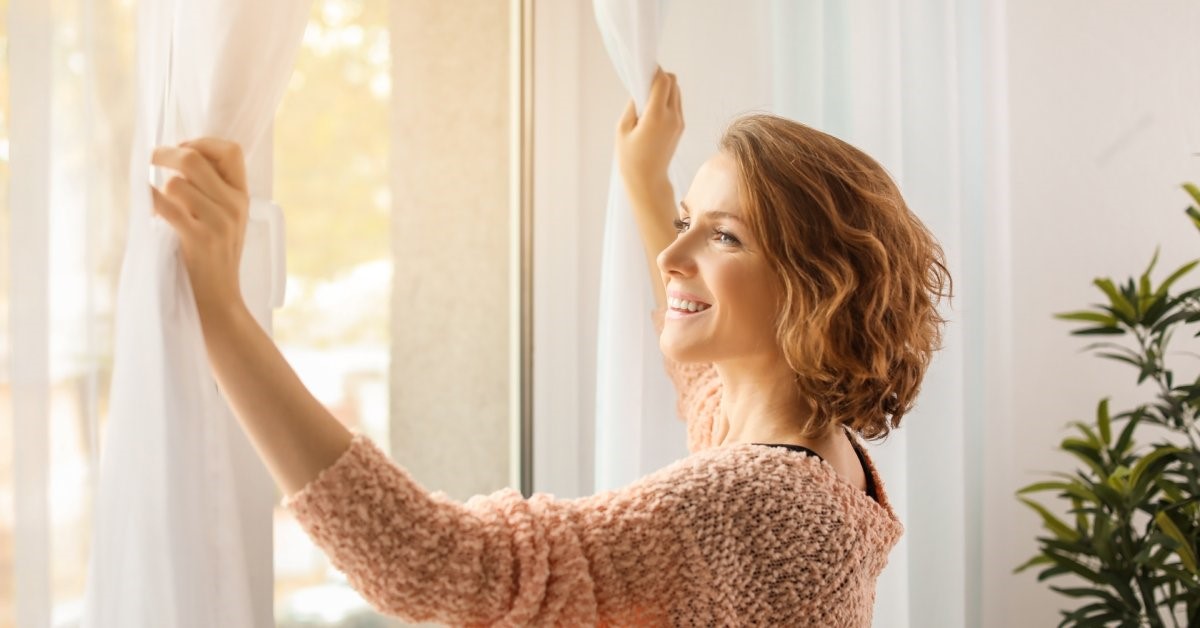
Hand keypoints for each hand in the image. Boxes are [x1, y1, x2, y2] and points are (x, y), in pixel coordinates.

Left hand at [149, 138, 249, 321]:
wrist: (219, 300)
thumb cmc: (214, 258)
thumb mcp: (227, 221)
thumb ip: (212, 192)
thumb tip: (177, 157)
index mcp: (242, 197)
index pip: (231, 150)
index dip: (202, 142)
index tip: (183, 149)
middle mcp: (234, 206)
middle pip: (194, 158)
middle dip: (164, 154)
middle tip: (151, 160)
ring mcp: (219, 223)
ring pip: (175, 183)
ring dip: (158, 190)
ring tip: (157, 204)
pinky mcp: (199, 239)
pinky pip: (164, 205)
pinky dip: (148, 203)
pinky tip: (148, 211)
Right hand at [616, 68, 683, 199]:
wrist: (648, 180)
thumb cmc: (630, 157)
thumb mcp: (623, 129)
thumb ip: (633, 105)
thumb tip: (641, 89)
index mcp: (657, 116)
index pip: (663, 81)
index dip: (654, 71)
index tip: (642, 70)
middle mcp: (672, 117)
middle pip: (673, 82)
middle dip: (659, 78)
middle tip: (643, 85)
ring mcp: (679, 122)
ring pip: (677, 91)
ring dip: (664, 89)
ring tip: (647, 100)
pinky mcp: (680, 127)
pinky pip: (676, 103)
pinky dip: (666, 99)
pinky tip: (652, 110)